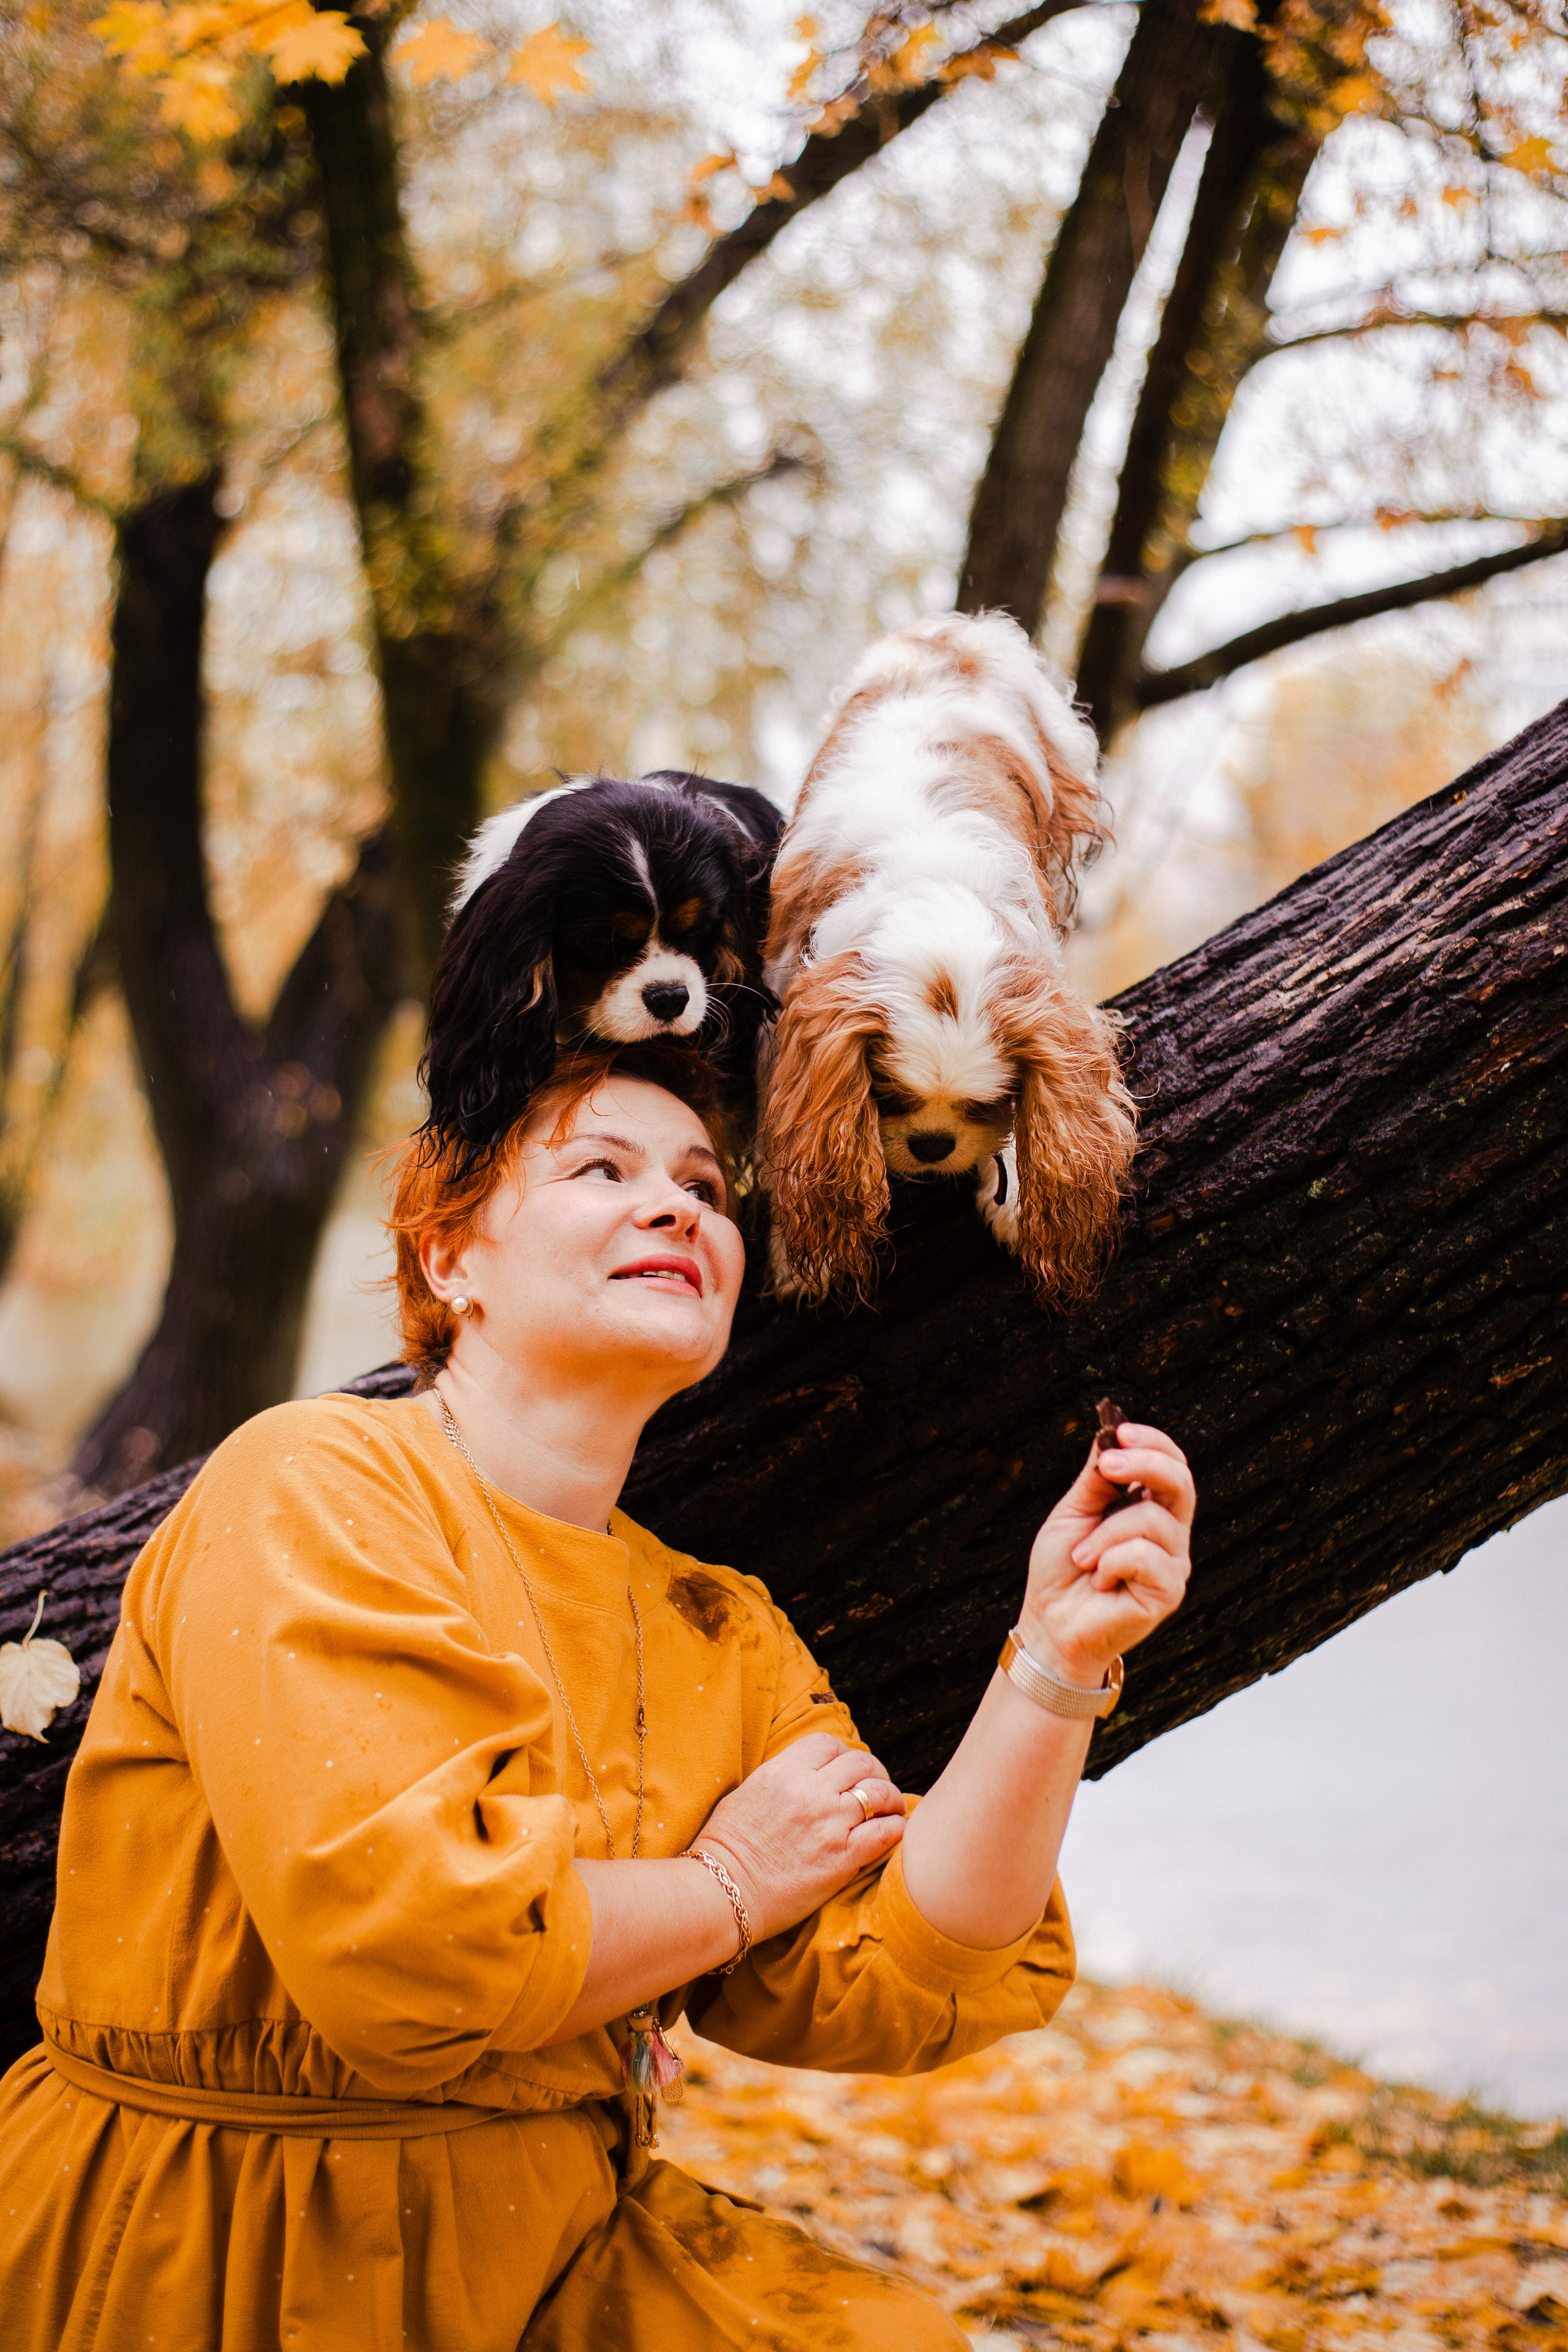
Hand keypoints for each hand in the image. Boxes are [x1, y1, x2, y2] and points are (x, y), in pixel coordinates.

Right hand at [692, 1733, 904, 1944]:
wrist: (722, 1892)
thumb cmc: (725, 1848)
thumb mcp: (746, 1795)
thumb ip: (779, 1780)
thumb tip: (801, 1775)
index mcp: (783, 1772)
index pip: (828, 1745)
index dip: (843, 1753)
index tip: (847, 1767)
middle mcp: (810, 1791)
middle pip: (861, 1763)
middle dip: (874, 1771)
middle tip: (876, 1785)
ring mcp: (829, 1824)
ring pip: (879, 1793)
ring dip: (890, 1798)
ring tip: (891, 1806)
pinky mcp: (842, 1858)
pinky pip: (885, 1832)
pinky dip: (896, 1827)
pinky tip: (895, 1830)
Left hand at [1016, 1422, 1193, 1687]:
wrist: (1050, 1624)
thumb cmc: (1062, 1569)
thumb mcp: (1073, 1513)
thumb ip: (1095, 1479)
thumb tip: (1110, 1434)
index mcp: (1151, 1508)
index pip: (1172, 1465)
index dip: (1153, 1443)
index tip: (1121, 1432)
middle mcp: (1170, 1534)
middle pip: (1181, 1482)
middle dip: (1143, 1463)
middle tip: (1105, 1465)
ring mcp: (1173, 1563)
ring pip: (1152, 1519)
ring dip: (1104, 1533)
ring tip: (1082, 1557)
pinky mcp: (1169, 1593)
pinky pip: (1144, 1556)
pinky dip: (1110, 1562)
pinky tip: (1098, 1580)